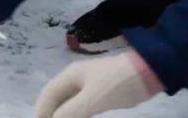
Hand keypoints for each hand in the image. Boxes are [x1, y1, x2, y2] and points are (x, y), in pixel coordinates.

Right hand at [36, 52, 161, 117]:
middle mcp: (75, 78)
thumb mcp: (93, 99)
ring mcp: (88, 85)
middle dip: (51, 113)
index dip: (41, 111)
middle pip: (56, 98)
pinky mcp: (99, 92)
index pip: (48, 94)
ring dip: (63, 115)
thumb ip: (71, 112)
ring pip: (68, 102)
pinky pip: (80, 106)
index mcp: (70, 76)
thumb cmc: (116, 83)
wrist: (146, 73)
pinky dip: (75, 115)